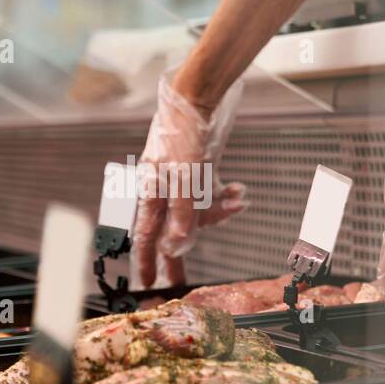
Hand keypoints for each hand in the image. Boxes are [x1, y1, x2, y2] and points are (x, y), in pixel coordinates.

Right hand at [133, 69, 247, 287]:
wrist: (197, 97)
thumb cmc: (183, 135)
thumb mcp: (185, 180)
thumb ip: (182, 215)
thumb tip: (176, 248)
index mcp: (151, 193)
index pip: (146, 237)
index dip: (145, 262)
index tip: (145, 286)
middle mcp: (162, 190)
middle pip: (169, 229)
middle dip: (181, 251)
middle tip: (183, 282)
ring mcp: (179, 181)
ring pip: (195, 211)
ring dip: (217, 212)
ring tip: (236, 201)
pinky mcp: (196, 171)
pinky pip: (209, 193)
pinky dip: (225, 196)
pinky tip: (239, 191)